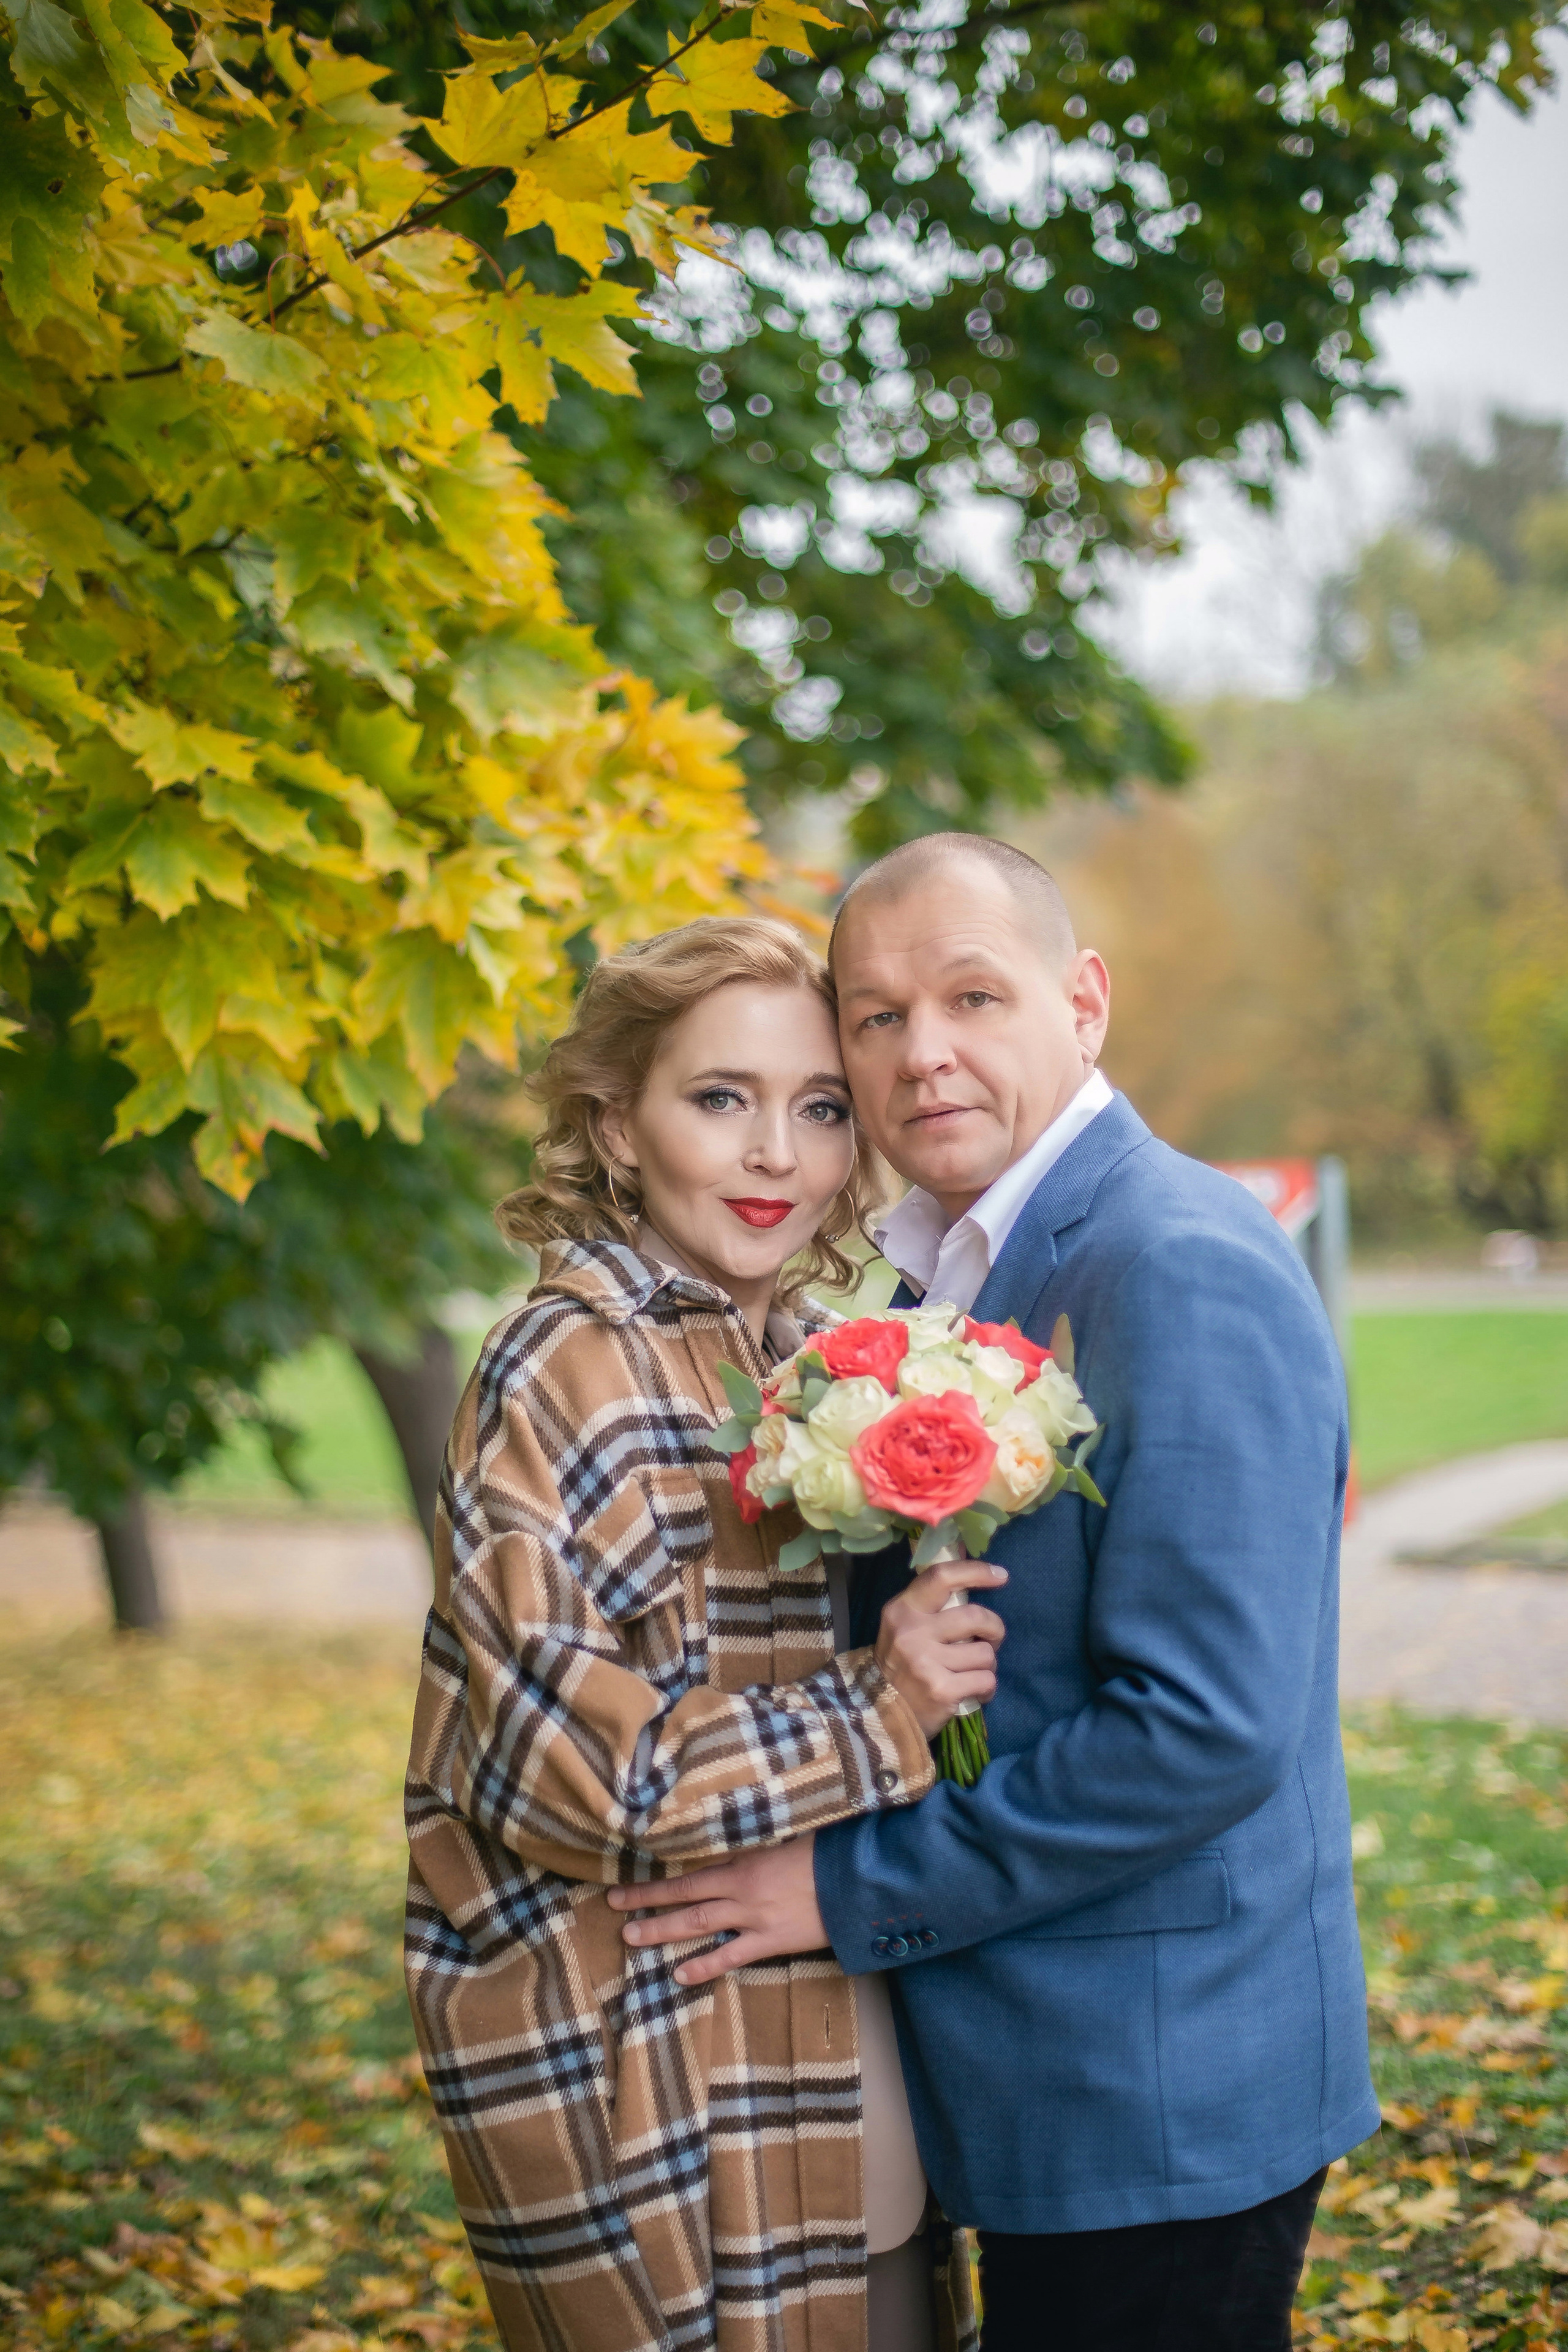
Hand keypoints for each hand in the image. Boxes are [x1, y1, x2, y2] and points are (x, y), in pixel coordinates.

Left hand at [606, 1837, 824, 1985]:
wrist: (855, 1880)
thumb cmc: (823, 1853)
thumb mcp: (785, 1841)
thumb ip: (755, 1848)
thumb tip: (732, 1845)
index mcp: (743, 1864)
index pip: (688, 1877)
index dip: (654, 1885)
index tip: (624, 1887)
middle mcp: (740, 1892)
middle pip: (684, 1901)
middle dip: (648, 1907)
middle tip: (615, 1912)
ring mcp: (754, 1920)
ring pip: (699, 1927)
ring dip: (664, 1932)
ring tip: (632, 1938)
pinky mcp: (771, 1941)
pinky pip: (732, 1957)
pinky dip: (705, 1965)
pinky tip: (680, 1974)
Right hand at [875, 1558, 1006, 1737]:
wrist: (879, 1714)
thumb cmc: (900, 1665)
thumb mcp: (904, 1627)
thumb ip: (932, 1606)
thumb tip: (974, 1577)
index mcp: (902, 1609)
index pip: (941, 1577)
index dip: (976, 1572)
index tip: (1001, 1575)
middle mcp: (912, 1632)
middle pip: (975, 1616)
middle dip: (994, 1628)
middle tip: (992, 1639)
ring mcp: (926, 1662)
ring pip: (985, 1653)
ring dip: (987, 1664)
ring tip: (972, 1671)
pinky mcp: (942, 1690)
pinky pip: (985, 1680)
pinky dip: (987, 1687)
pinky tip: (975, 1691)